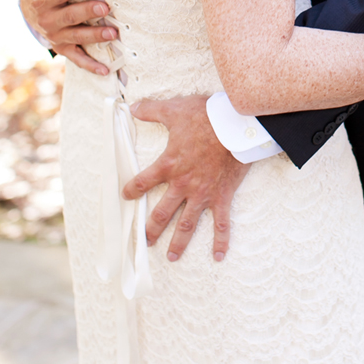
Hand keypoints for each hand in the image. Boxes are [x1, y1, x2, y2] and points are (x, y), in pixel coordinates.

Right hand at [19, 0, 116, 74]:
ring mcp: (56, 37)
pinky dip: (91, 65)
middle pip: (69, 17)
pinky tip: (106, 69)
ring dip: (95, 36)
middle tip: (105, 8)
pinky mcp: (64, 48)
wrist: (29, 15)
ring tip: (113, 33)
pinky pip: (78, 59)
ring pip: (77, 37)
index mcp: (40, 0)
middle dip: (87, 12)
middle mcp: (47, 21)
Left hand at [124, 95, 251, 261]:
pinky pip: (221, 224)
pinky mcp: (222, 197)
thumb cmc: (206, 117)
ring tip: (171, 256)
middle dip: (152, 228)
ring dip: (178, 242)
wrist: (236, 126)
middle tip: (146, 240)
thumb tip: (132, 107)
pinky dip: (220, 241)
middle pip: (162, 212)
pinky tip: (217, 256)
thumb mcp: (174, 110)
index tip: (126, 196)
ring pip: (187, 224)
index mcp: (169, 164)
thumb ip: (151, 110)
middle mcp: (183, 184)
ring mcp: (203, 194)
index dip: (132, 189)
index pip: (143, 181)